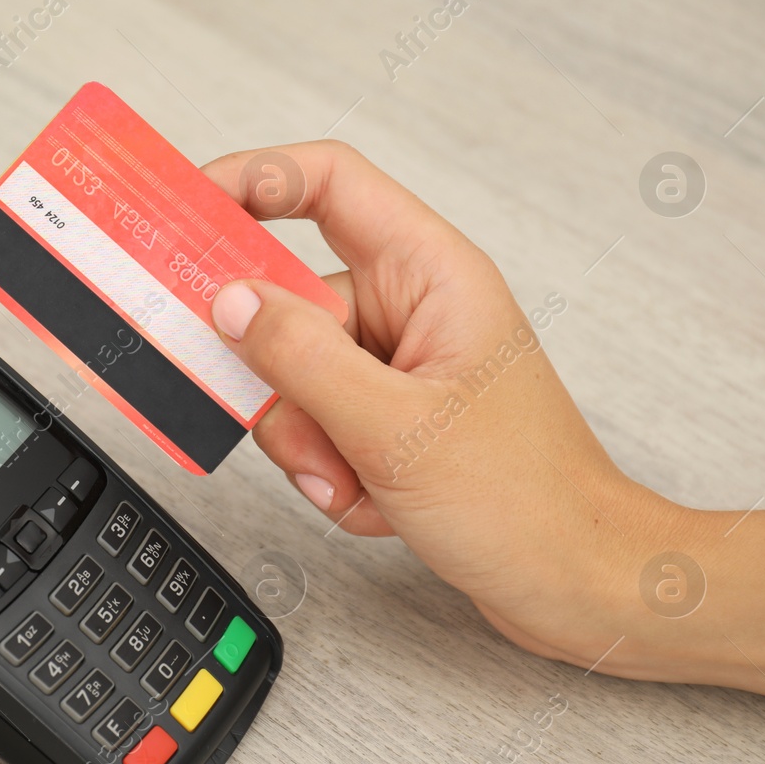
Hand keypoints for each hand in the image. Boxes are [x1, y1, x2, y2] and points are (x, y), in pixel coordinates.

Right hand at [201, 141, 675, 673]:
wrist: (575, 583)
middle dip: (281, 382)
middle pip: (290, 302)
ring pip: (293, 377)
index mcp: (431, 274)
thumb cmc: (527, 500)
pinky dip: (330, 471)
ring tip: (357, 483)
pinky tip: (376, 501)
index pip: (329, 184)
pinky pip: (315, 425)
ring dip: (309, 443)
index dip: (254, 180)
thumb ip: (300, 358)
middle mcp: (411, 309)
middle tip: (295, 424)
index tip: (189, 208)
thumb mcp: (393, 427)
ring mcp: (398, 366)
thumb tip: (229, 303)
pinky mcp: (387, 418)